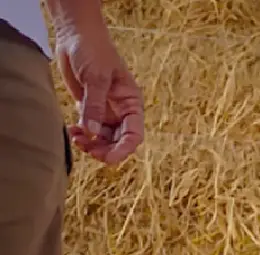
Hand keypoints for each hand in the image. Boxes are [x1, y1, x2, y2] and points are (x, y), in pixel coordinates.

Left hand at [49, 1, 143, 164]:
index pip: (133, 134)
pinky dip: (81, 134)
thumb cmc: (93, 51)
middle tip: (87, 149)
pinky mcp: (89, 107)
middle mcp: (120, 110)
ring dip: (91, 143)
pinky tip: (72, 131)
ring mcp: (105, 110)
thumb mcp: (96, 78)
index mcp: (131, 103)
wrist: (76, 36)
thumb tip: (92, 131)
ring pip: (103, 138)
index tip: (108, 158)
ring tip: (76, 139)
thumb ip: (95, 105)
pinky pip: (88, 129)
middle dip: (104, 149)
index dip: (123, 149)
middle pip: (118, 141)